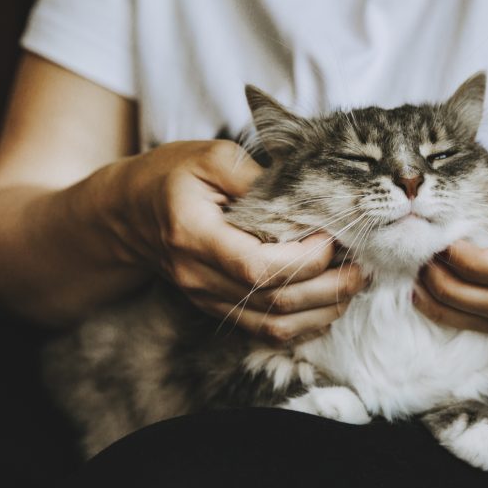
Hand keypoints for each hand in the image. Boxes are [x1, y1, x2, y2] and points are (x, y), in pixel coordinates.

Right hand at [108, 141, 365, 342]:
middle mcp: (199, 277)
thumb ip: (255, 171)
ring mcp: (207, 299)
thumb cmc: (169, 177)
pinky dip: (304, 323)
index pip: (256, 266)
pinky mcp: (218, 309)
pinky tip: (330, 303)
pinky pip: (265, 331)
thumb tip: (305, 187)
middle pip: (273, 302)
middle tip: (362, 266)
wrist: (125, 214)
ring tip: (354, 285)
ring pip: (273, 325)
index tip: (333, 236)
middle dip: (328, 288)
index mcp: (195, 236)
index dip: (303, 259)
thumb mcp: (208, 156)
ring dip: (322, 311)